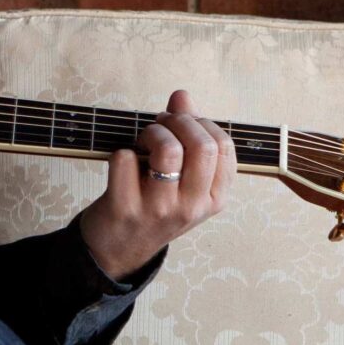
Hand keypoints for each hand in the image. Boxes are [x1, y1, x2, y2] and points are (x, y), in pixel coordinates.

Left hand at [77, 89, 234, 280]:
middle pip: (202, 146)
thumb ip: (187, 134)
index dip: (201, 123)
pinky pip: (124, 160)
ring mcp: (160, 210)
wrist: (119, 248)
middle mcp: (192, 206)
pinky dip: (120, 152)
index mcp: (214, 198)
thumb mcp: (182, 178)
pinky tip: (123, 163)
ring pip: (168, 150)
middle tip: (160, 125)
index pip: (224, 146)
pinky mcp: (126, 208)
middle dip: (178, 122)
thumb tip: (182, 96)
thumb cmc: (154, 204)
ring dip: (151, 132)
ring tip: (142, 139)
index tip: (182, 124)